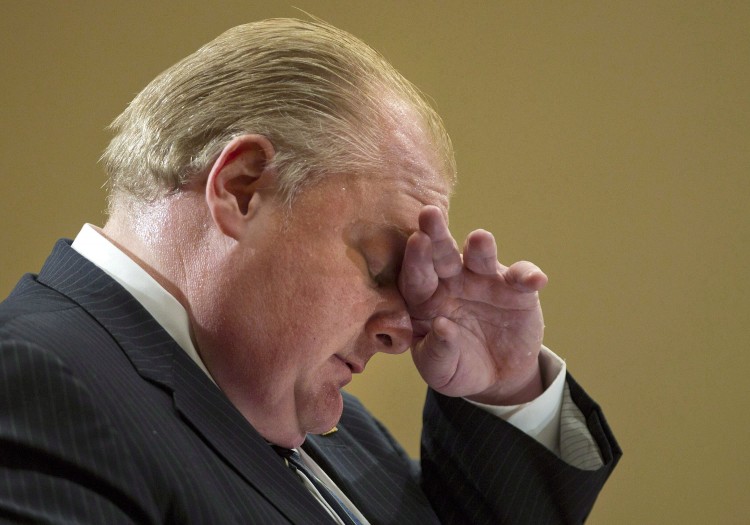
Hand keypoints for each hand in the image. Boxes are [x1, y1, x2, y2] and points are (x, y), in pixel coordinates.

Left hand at [399, 206, 547, 404]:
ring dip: (481, 247)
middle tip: (429, 214)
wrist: (496, 376)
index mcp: (425, 298)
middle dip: (436, 234)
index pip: (416, 276)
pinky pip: (523, 278)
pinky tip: (534, 280)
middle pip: (442, 255)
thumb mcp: (441, 370)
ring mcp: (485, 282)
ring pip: (481, 258)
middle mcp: (452, 281)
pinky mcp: (517, 291)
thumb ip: (437, 352)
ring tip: (480, 238)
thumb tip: (442, 327)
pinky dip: (528, 276)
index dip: (415, 260)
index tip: (415, 242)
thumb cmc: (456, 367)